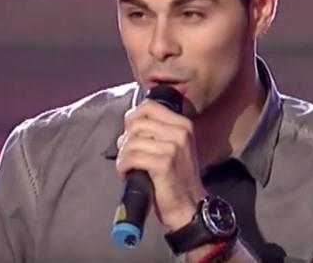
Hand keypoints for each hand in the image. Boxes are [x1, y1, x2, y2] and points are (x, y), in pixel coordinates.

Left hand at [116, 99, 205, 230]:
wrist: (190, 207)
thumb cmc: (177, 179)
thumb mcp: (174, 147)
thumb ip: (156, 132)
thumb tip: (128, 125)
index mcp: (183, 124)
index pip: (149, 106)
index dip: (133, 118)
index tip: (130, 133)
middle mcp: (180, 132)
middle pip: (137, 123)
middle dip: (126, 140)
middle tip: (128, 154)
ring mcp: (173, 147)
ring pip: (132, 141)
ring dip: (123, 155)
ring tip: (127, 166)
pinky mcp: (163, 163)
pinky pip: (132, 157)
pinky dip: (123, 166)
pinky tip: (127, 173)